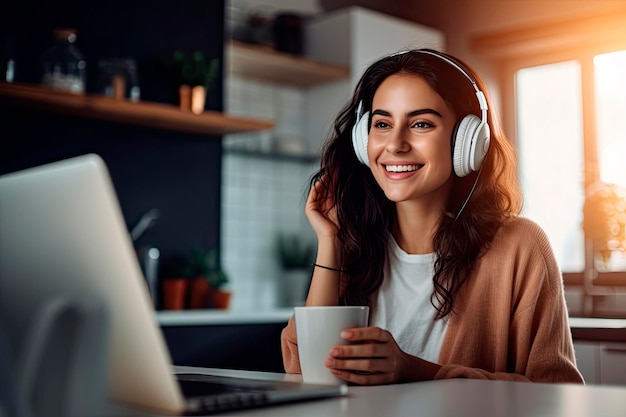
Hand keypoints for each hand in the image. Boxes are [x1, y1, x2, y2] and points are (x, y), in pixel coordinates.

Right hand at [305, 175, 338, 240]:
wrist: (335, 235)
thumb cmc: (341, 223)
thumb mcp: (342, 205)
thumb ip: (340, 194)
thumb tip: (344, 180)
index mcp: (331, 205)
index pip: (332, 190)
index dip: (335, 181)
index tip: (339, 172)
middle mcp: (323, 205)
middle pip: (325, 189)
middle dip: (329, 179)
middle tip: (333, 169)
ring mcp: (316, 207)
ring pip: (319, 190)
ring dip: (323, 181)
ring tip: (327, 173)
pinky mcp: (310, 209)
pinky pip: (313, 195)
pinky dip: (316, 187)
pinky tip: (321, 181)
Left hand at [324, 327, 439, 384]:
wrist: (403, 367)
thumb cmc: (382, 349)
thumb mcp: (378, 339)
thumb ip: (363, 336)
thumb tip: (334, 333)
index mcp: (387, 337)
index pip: (375, 333)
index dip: (359, 333)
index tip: (343, 333)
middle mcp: (390, 351)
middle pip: (370, 350)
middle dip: (349, 351)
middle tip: (333, 351)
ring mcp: (388, 367)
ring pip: (367, 366)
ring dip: (346, 365)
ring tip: (331, 363)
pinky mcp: (384, 380)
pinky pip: (366, 379)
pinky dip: (350, 376)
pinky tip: (338, 372)